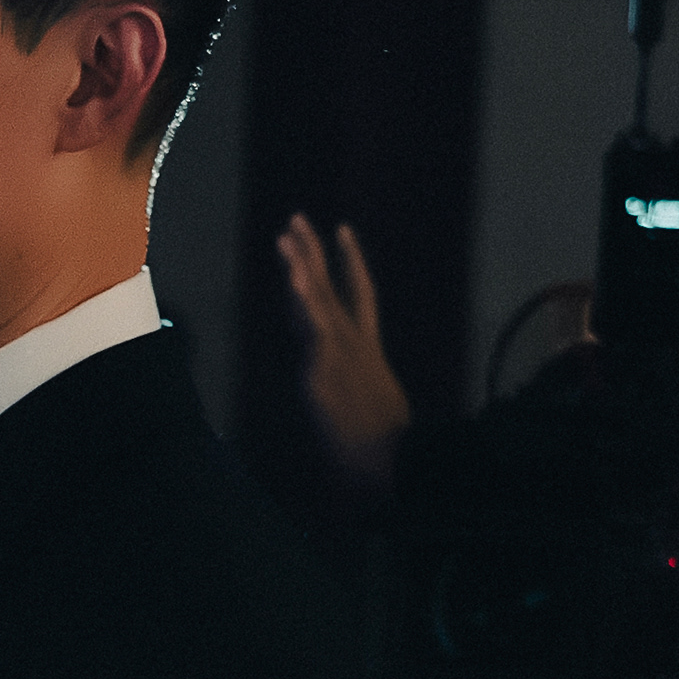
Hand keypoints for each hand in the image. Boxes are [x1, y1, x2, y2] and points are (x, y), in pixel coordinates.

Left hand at [276, 213, 410, 484]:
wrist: (391, 460)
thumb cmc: (383, 440)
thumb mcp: (369, 402)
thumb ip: (355, 381)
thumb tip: (348, 378)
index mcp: (366, 349)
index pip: (361, 295)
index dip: (352, 262)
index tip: (344, 229)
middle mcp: (356, 343)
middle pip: (334, 286)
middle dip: (315, 252)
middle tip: (297, 218)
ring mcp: (343, 352)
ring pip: (321, 300)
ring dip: (302, 267)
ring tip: (286, 237)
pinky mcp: (330, 365)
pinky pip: (315, 326)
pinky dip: (306, 300)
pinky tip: (295, 278)